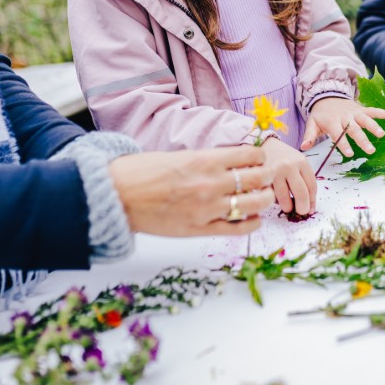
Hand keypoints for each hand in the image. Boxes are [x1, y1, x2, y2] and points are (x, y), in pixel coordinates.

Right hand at [108, 146, 274, 236]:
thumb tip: (233, 161)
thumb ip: (208, 160)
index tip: (260, 159)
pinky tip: (254, 219)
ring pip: (254, 204)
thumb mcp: (180, 155)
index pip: (251, 155)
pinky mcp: (199, 229)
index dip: (260, 157)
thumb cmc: (142, 172)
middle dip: (267, 177)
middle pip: (258, 179)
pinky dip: (251, 223)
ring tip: (263, 198)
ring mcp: (207, 208)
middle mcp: (211, 183)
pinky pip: (237, 227)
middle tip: (268, 178)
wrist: (117, 195)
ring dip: (264, 200)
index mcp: (205, 160)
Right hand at [261, 136, 317, 215]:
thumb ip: (304, 180)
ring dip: (287, 207)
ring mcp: (275, 172)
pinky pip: (270, 195)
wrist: (263, 145)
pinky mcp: (262, 177)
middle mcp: (289, 166)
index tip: (310, 209)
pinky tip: (276, 198)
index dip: (312, 201)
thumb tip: (309, 206)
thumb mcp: (298, 162)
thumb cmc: (283, 157)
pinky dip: (275, 200)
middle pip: (301, 193)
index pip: (312, 186)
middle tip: (301, 212)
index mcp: (302, 162)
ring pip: (284, 198)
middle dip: (303, 207)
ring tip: (288, 207)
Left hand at [300, 97, 384, 156]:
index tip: (350, 153)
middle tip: (370, 150)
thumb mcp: (312, 123)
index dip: (343, 143)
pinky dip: (382, 112)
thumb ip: (309, 135)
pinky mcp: (361, 109)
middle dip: (362, 139)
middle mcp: (345, 117)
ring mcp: (354, 112)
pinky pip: (373, 110)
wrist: (327, 95)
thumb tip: (303, 148)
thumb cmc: (320, 114)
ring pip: (365, 119)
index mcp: (332, 121)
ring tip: (382, 134)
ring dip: (373, 126)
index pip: (338, 133)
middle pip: (354, 129)